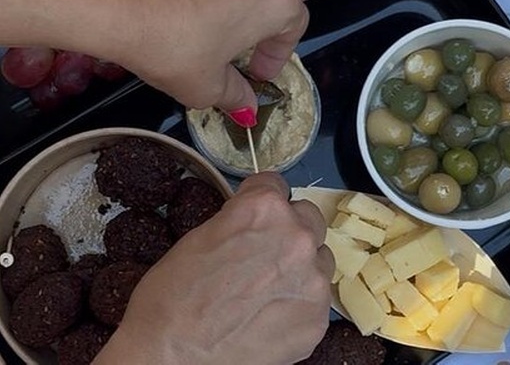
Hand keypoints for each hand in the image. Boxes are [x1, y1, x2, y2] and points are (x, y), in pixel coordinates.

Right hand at [94, 173, 333, 364]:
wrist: (170, 359)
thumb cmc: (172, 295)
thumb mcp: (201, 235)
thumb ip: (240, 219)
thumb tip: (254, 220)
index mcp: (264, 208)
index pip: (275, 184)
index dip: (261, 199)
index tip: (254, 214)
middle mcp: (297, 235)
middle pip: (307, 217)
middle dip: (288, 228)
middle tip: (265, 253)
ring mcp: (313, 278)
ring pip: (318, 257)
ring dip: (300, 265)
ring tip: (269, 289)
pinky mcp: (319, 318)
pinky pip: (316, 297)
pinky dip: (298, 302)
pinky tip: (271, 316)